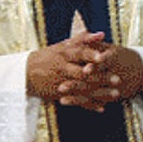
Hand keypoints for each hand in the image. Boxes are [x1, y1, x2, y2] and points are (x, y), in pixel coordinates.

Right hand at [26, 31, 142, 112]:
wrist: (25, 74)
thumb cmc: (49, 56)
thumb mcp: (63, 45)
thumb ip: (83, 39)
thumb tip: (102, 34)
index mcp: (64, 53)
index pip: (79, 53)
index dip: (90, 55)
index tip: (102, 57)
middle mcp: (63, 68)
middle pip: (83, 73)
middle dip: (100, 77)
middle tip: (117, 79)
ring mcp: (62, 82)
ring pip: (83, 88)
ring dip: (99, 92)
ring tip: (116, 94)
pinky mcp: (60, 94)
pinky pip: (76, 100)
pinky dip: (89, 104)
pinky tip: (102, 107)